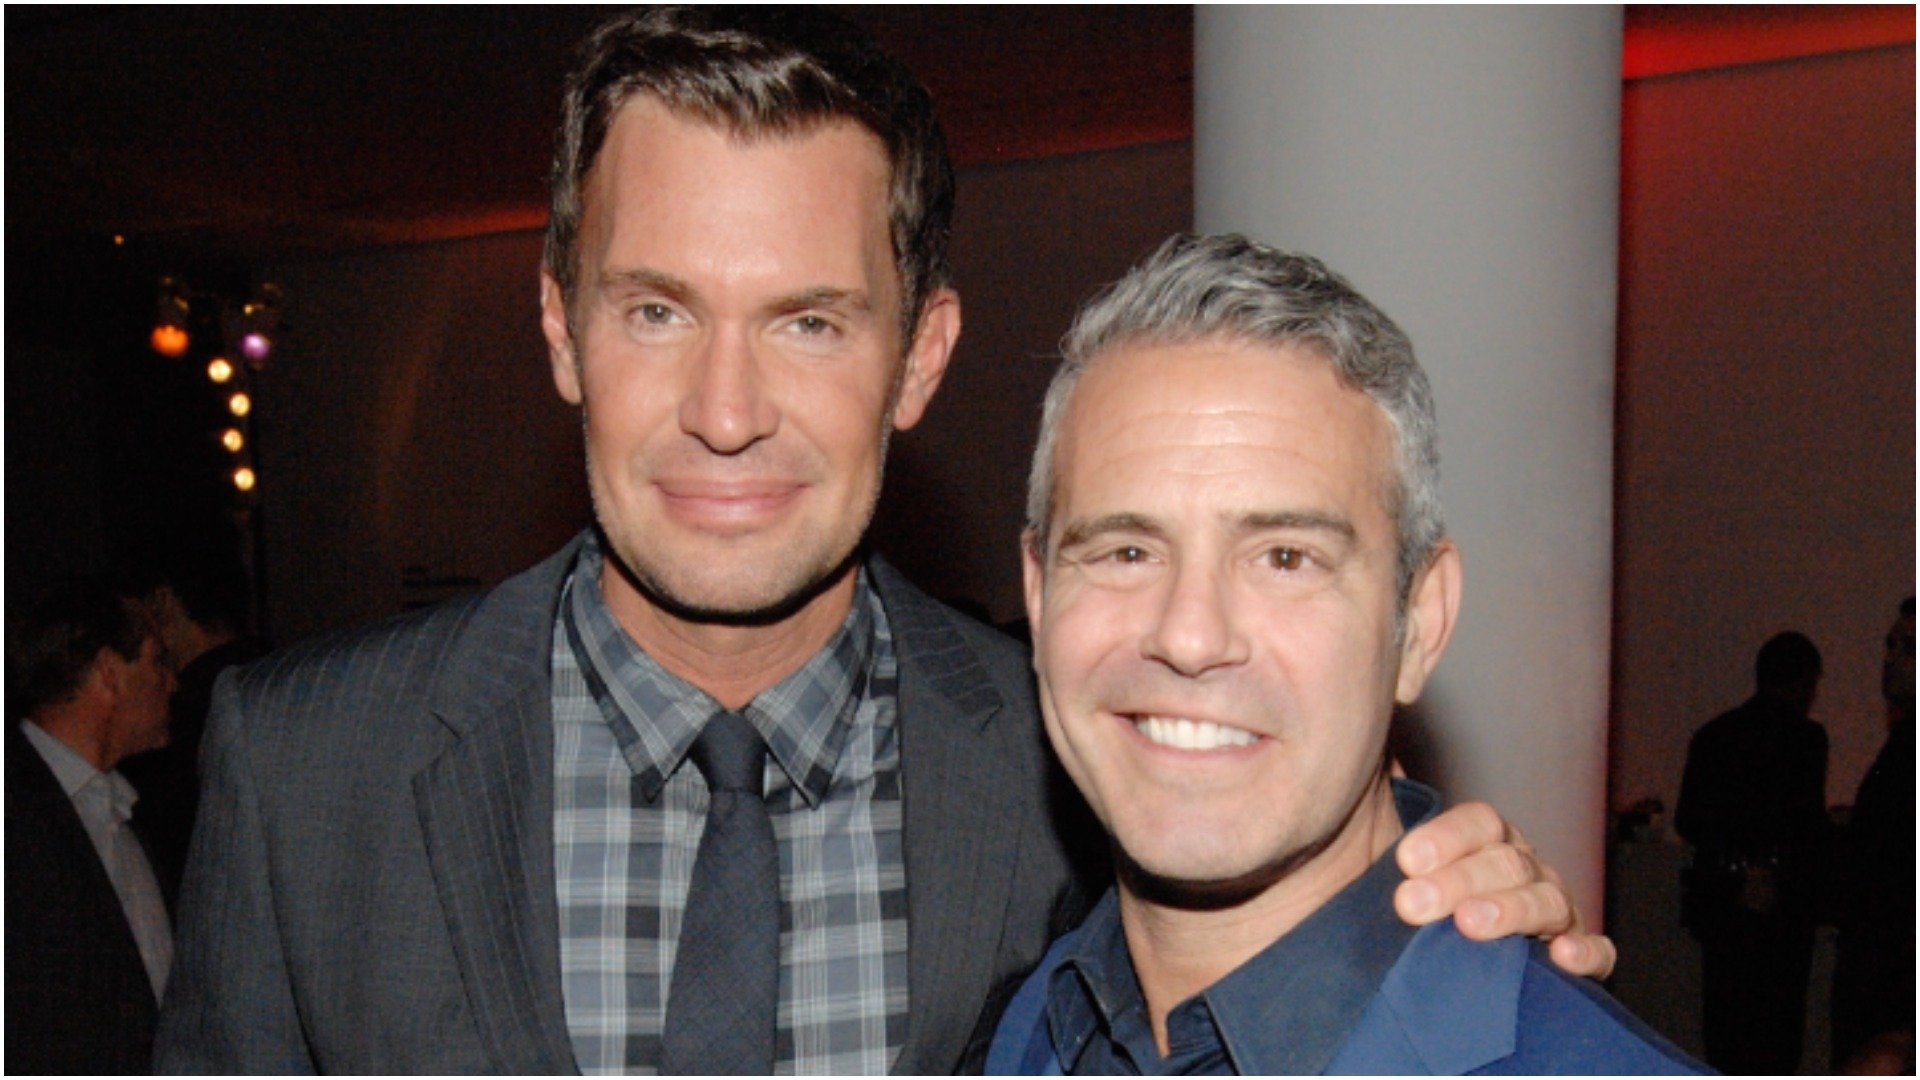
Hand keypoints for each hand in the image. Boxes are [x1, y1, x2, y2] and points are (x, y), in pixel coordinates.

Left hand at [1393, 801, 1615, 978]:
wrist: (1433, 951)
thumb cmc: (1418, 901)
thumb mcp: (1395, 855)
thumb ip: (1390, 807)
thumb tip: (1378, 762)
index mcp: (1488, 840)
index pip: (1479, 822)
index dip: (1446, 837)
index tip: (1405, 860)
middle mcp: (1525, 869)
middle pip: (1504, 862)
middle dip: (1458, 881)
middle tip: (1413, 904)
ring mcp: (1555, 910)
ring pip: (1546, 900)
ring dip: (1508, 911)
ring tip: (1469, 925)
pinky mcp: (1580, 954)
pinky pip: (1598, 952)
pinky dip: (1587, 952)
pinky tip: (1561, 956)